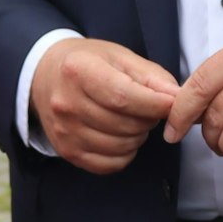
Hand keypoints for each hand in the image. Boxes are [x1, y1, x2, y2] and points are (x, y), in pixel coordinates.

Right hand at [30, 38, 177, 173]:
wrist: (45, 76)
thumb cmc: (88, 63)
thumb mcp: (120, 57)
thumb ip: (152, 76)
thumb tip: (177, 98)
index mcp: (79, 71)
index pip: (124, 97)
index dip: (155, 104)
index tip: (172, 103)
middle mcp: (66, 103)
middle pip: (125, 124)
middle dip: (149, 119)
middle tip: (148, 108)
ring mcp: (64, 131)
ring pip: (121, 146)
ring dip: (138, 136)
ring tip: (133, 119)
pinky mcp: (67, 151)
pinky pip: (110, 164)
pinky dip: (125, 153)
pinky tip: (122, 136)